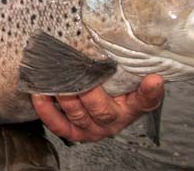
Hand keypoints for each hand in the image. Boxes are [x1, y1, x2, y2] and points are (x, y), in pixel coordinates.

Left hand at [31, 74, 163, 141]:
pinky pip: (60, 125)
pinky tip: (40, 94)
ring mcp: (93, 129)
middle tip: (75, 70)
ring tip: (54, 77)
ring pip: (78, 116)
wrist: (103, 102)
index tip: (154, 79)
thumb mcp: (127, 75)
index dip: (149, 92)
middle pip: (102, 109)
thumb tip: (145, 61)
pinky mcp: (75, 132)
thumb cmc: (115, 85)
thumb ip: (131, 66)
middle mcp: (114, 121)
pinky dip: (47, 110)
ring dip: (64, 96)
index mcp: (133, 107)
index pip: (145, 100)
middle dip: (86, 90)